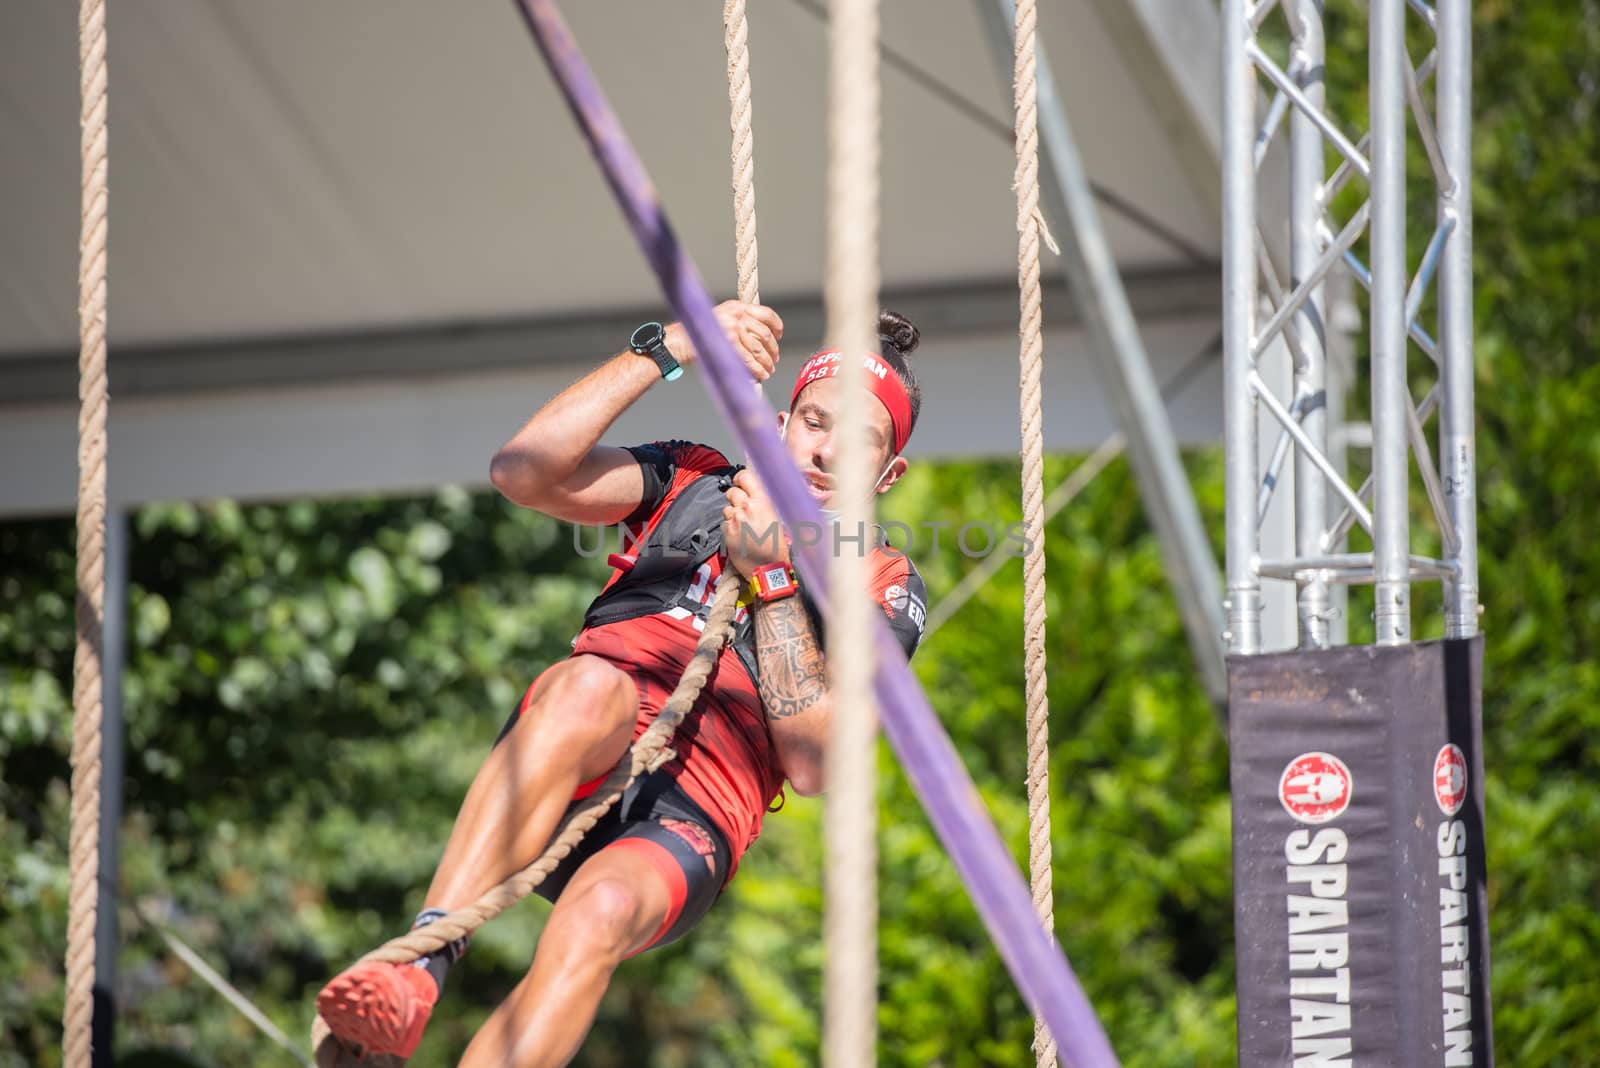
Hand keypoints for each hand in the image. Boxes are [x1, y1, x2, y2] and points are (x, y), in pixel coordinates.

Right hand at [663, 301, 782, 381]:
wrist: (679, 340)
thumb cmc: (698, 332)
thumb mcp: (720, 317)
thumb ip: (739, 321)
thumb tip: (759, 336)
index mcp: (736, 306)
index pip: (765, 313)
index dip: (776, 325)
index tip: (779, 335)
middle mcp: (736, 315)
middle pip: (764, 333)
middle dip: (773, 349)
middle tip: (775, 359)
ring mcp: (732, 329)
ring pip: (759, 349)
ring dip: (767, 362)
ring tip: (769, 370)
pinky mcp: (728, 345)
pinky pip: (749, 360)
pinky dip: (758, 369)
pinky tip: (762, 375)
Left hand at [721, 469, 789, 578]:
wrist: (769, 568)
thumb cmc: (777, 546)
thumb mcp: (778, 518)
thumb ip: (764, 502)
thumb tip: (755, 491)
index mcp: (763, 501)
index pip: (745, 476)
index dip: (740, 478)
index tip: (740, 482)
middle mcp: (748, 507)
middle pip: (732, 491)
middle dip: (735, 497)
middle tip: (742, 507)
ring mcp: (735, 519)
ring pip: (727, 508)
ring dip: (732, 514)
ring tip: (743, 525)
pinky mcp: (727, 532)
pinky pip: (724, 523)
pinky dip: (729, 527)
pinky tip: (739, 535)